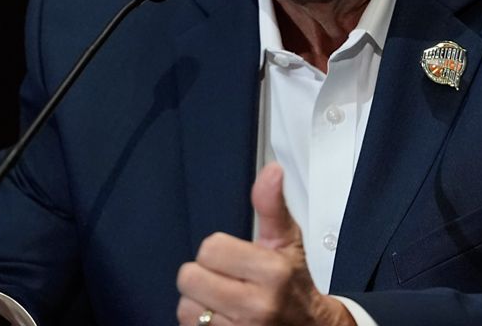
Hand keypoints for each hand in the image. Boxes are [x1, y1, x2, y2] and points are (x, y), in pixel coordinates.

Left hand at [175, 163, 355, 325]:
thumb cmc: (294, 285)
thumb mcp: (287, 243)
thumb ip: (272, 207)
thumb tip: (272, 171)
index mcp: (273, 272)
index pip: (210, 248)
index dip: (218, 251)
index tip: (234, 259)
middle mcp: (258, 306)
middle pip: (190, 278)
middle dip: (203, 276)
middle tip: (224, 280)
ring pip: (186, 307)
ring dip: (199, 303)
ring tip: (222, 302)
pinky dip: (200, 324)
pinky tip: (221, 319)